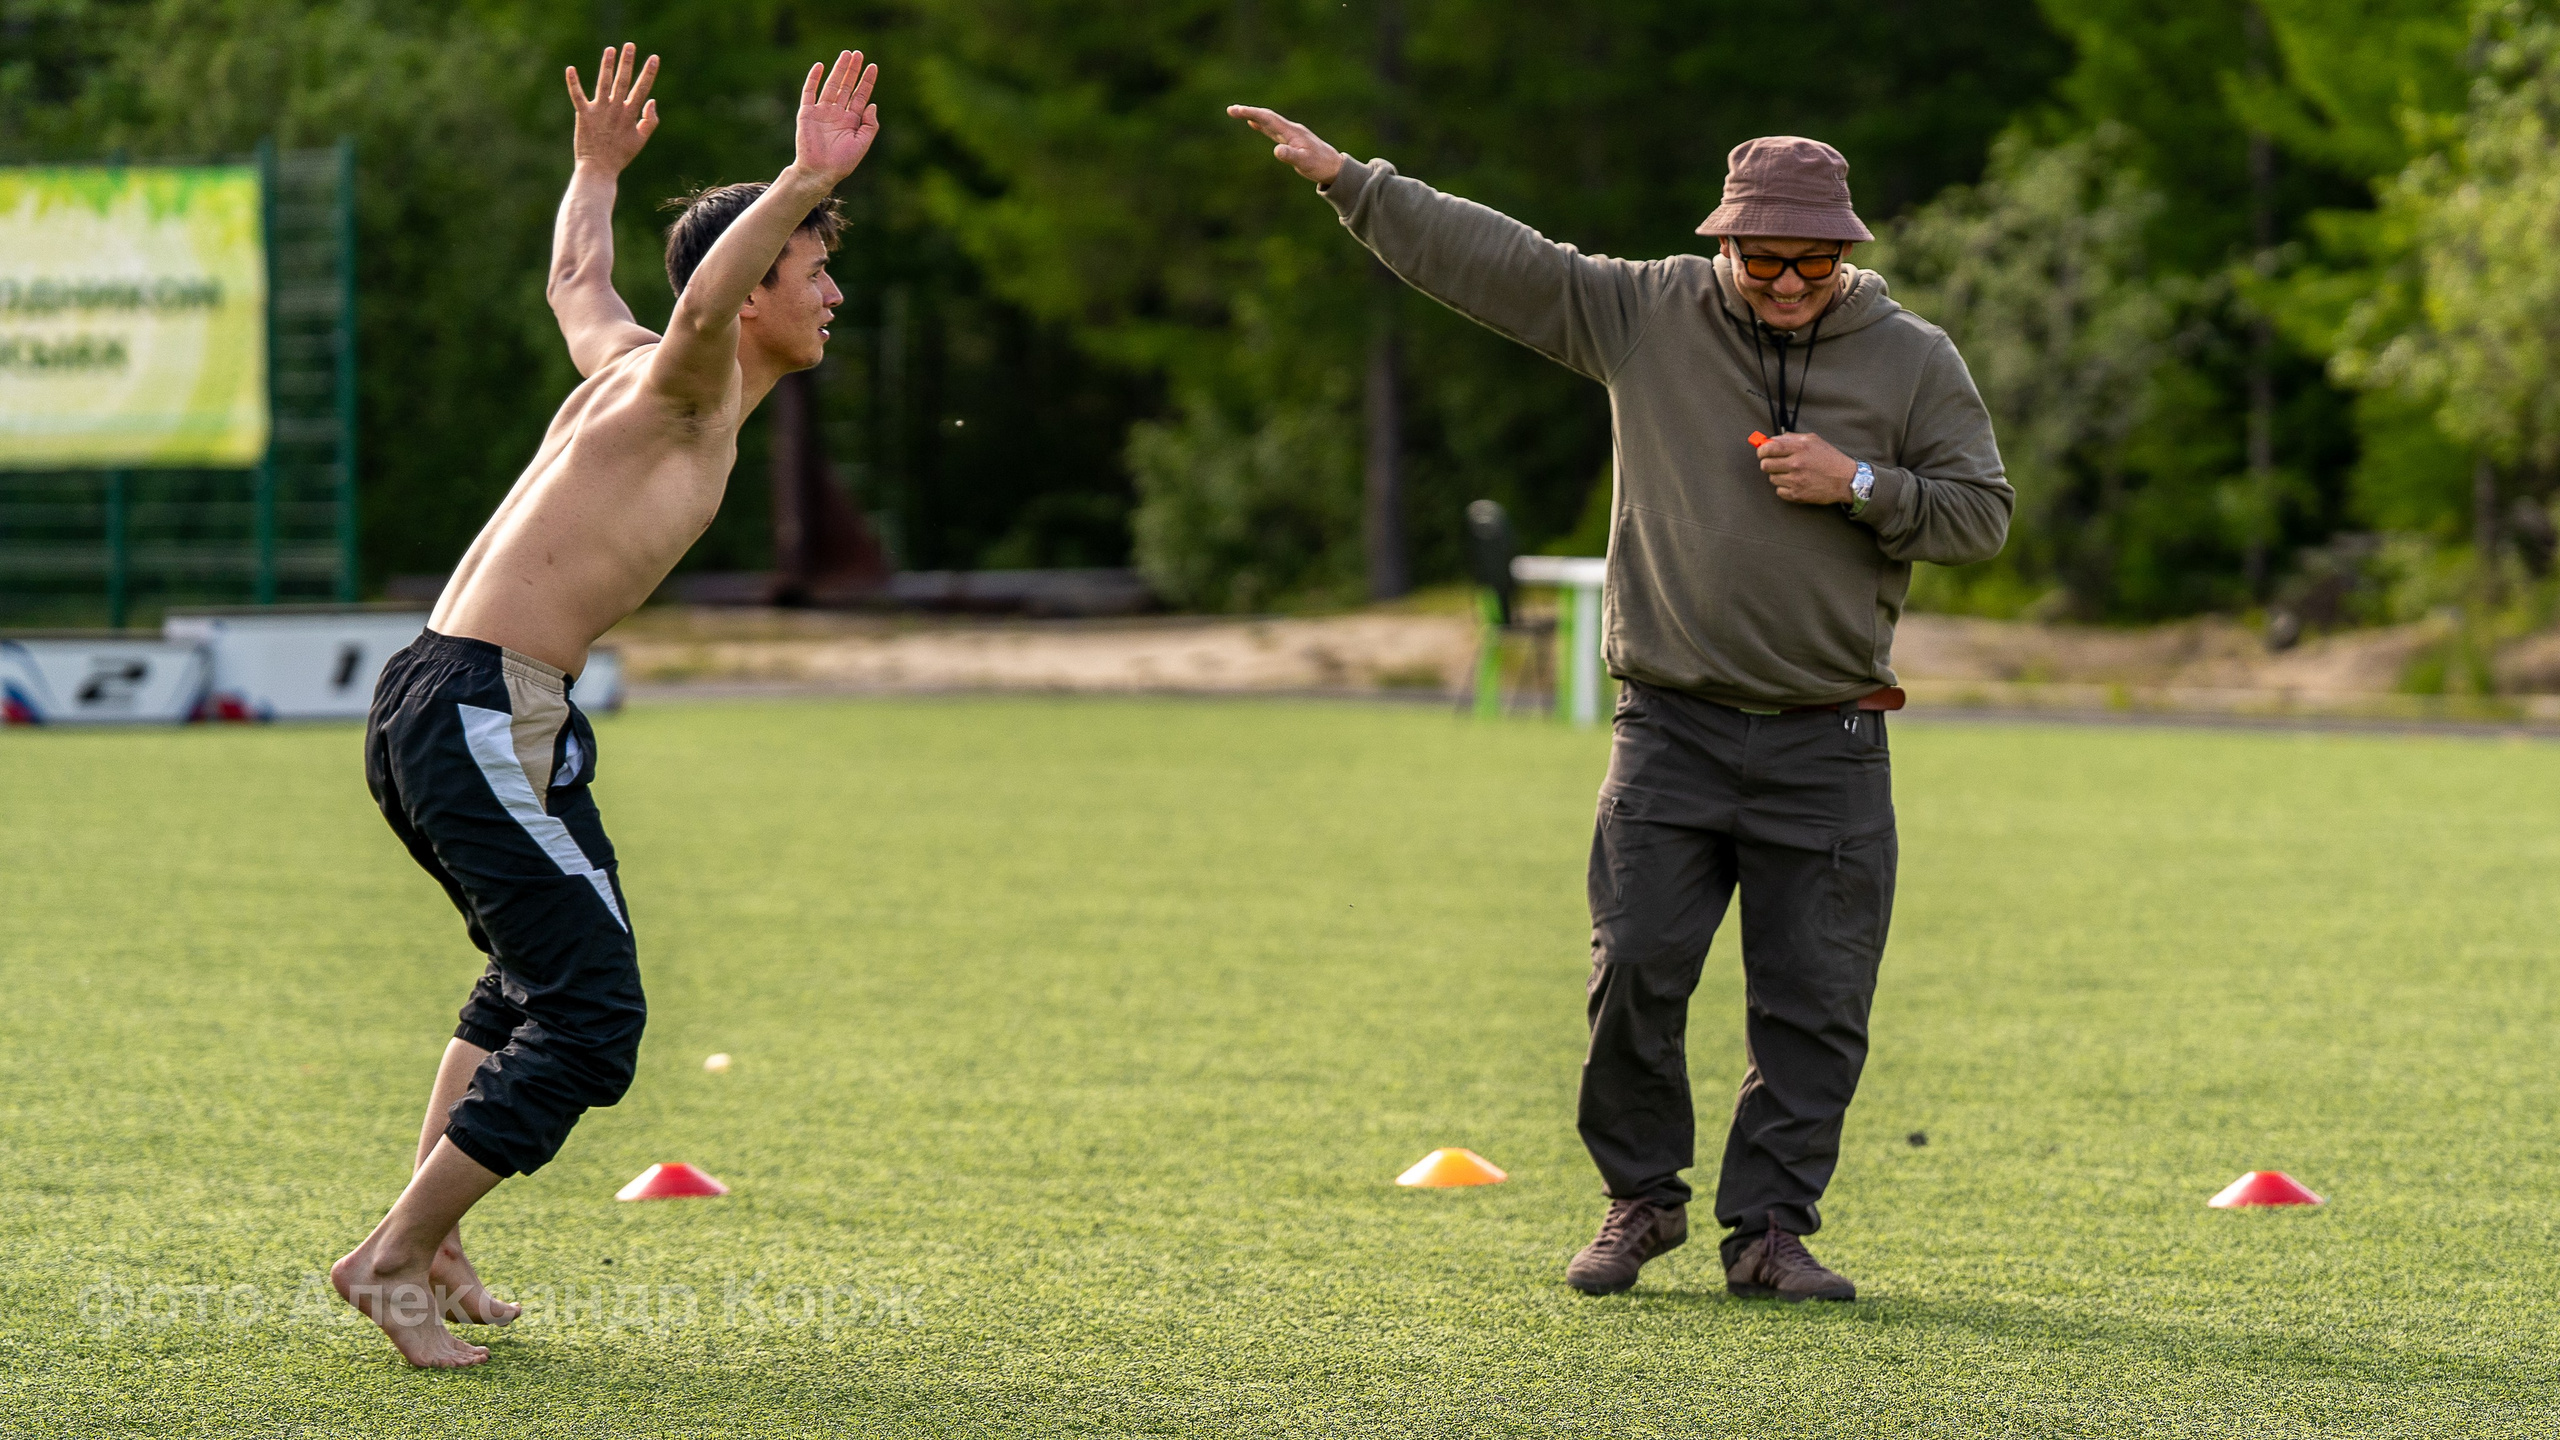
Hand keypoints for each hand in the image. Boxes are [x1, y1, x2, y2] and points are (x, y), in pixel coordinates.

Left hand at [566, 44, 659, 174]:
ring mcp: (599, 111)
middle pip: (623, 81)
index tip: (654, 57)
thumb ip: (650, 121)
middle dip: (627, 62)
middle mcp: (615, 109)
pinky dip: (573, 83)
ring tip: (610, 50)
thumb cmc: (620, 155)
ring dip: (606, 66)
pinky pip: (577, 96)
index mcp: (630, 115)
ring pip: (603, 83)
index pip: (642, 89)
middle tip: (630, 45)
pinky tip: (570, 69)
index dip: (649, 73)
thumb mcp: (641, 141)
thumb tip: (652, 100)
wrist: (599, 169)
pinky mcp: (583, 115)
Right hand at [794, 50, 879, 183]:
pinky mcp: (807, 113)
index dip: (867, 81)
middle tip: (858, 53)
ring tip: (846, 54)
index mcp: (851, 120)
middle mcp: (837, 113)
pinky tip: (820, 66)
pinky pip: (809, 92)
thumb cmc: (842, 163)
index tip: (873, 66)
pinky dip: (813, 79)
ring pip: (831, 85)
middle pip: (847, 86)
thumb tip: (873, 105)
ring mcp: (822, 112)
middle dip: (852, 70)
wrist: (819, 172)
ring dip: (838, 70)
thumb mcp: (862, 144)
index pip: (861, 96)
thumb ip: (869, 125)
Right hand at [1227, 105, 1344, 183]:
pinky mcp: (1291, 140)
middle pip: (1266, 117)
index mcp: (1292, 132)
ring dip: (1253, 116)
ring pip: (1269, 121)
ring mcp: (1291, 134)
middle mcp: (1290, 129)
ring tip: (1237, 113)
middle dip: (1248, 112)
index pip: (1268, 119)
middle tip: (1230, 110)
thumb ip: (1291, 156)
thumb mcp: (1304, 163)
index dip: (1251, 113)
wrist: (1334, 167)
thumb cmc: (1320, 166)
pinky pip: (1273, 129)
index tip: (1235, 111)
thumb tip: (1276, 150)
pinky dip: (1262, 125)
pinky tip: (1254, 124)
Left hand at [1757, 431, 1857, 505]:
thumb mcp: (1813, 440)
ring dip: (1778, 476)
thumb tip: (1770, 440)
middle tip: (1776, 464)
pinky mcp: (1797, 494)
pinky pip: (1779, 491)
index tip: (1763, 452)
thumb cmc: (1830, 459)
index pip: (1768, 448)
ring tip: (1791, 474)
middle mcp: (1796, 464)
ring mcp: (1796, 480)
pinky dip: (1784, 488)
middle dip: (1768, 463)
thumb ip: (1791, 438)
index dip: (1762, 450)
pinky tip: (1795, 483)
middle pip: (1765, 465)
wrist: (1846, 480)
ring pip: (1772, 478)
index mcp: (1800, 447)